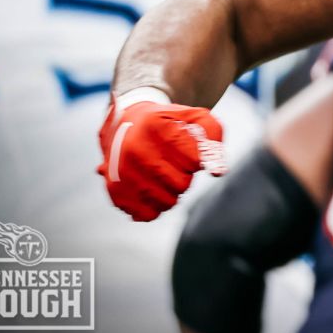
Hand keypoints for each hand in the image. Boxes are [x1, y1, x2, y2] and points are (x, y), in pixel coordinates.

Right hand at [98, 100, 225, 220]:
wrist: (126, 124)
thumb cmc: (167, 123)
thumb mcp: (195, 118)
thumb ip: (213, 137)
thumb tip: (217, 172)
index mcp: (154, 127)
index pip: (194, 161)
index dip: (197, 159)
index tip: (187, 150)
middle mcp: (133, 148)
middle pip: (181, 184)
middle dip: (184, 176)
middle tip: (173, 163)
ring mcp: (121, 171)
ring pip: (166, 202)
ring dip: (171, 192)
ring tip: (162, 174)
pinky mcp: (115, 191)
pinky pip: (148, 214)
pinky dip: (155, 206)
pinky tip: (151, 187)